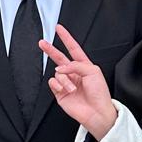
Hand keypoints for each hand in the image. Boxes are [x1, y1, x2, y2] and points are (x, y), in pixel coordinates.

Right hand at [41, 25, 116, 141]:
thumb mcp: (92, 71)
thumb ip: (76, 64)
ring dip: (64, 80)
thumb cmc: (99, 93)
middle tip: (42, 43)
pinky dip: (58, 85)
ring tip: (72, 88)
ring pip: (57, 73)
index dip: (66, 38)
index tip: (59, 29)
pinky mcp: (60, 93)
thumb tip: (60, 67)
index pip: (73, 48)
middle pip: (59, 58)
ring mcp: (67, 83)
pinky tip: (65, 90)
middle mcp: (74, 74)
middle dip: (51, 50)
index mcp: (84, 66)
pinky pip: (53, 83)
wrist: (97, 112)